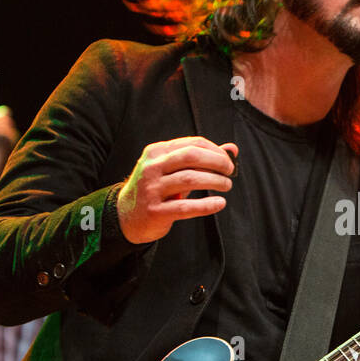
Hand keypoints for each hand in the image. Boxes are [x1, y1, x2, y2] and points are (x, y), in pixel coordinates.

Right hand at [117, 137, 237, 243]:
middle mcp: (151, 168)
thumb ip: (201, 158)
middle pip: (191, 157)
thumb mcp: (173, 169)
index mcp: (155, 152)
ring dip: (215, 181)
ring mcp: (152, 190)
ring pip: (190, 180)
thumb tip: (232, 149)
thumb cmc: (157, 188)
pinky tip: (219, 203)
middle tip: (230, 171)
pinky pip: (186, 207)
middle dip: (217, 162)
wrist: (126, 216)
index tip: (228, 160)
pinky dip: (207, 205)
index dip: (215, 150)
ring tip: (226, 186)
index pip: (192, 144)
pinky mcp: (155, 212)